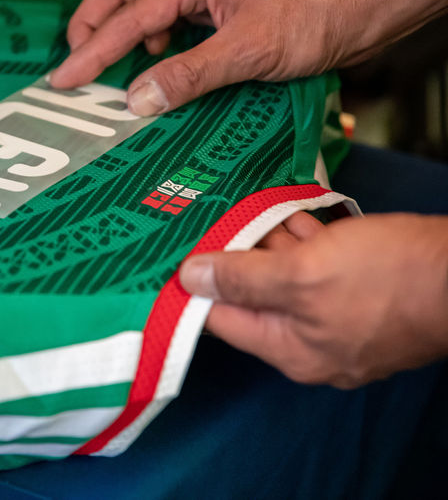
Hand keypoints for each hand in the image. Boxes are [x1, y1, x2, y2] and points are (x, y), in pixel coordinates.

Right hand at [50, 0, 382, 114]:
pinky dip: (152, 35)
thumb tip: (137, 99)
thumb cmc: (317, 18)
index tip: (64, 79)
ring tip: (112, 70)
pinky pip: (169, 10)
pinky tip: (160, 61)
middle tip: (76, 65)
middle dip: (93, 25)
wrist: (363, 4)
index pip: (128, 17)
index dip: (92, 51)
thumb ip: (188, 75)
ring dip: (122, 31)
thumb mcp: (248, 53)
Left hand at [179, 212, 447, 387]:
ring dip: (270, 243)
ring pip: (288, 279)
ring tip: (244, 205)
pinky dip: (306, 242)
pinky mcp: (365, 296)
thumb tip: (190, 280)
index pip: (223, 321)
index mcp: (291, 350)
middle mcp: (312, 344)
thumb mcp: (303, 273)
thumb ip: (243, 279)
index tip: (169, 255)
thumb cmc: (387, 278)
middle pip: (254, 298)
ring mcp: (341, 321)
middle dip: (235, 257)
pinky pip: (322, 270)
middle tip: (205, 217)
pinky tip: (291, 212)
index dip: (194, 288)